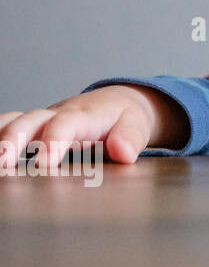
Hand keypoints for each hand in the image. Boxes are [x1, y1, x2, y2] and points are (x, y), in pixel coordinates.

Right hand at [0, 84, 187, 167]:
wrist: (116, 103)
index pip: (66, 124)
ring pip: (13, 123)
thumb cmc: (125, 118)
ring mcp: (42, 121)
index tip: (45, 163)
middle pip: (30, 121)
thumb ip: (131, 139)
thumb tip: (124, 153)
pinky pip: (7, 128)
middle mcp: (57, 115)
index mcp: (85, 115)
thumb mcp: (137, 125)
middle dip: (14, 140)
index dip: (54, 141)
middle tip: (3, 162)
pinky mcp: (32, 129)